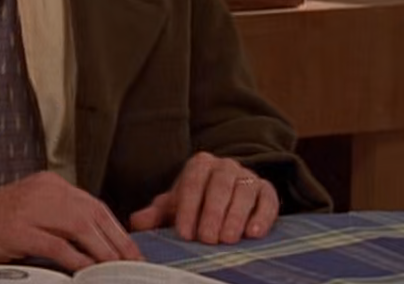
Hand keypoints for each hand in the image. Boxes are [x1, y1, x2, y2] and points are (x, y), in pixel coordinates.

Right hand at [0, 171, 141, 271]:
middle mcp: (42, 190)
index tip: (131, 253)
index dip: (117, 232)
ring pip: (81, 228)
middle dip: (117, 245)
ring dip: (103, 254)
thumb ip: (58, 222)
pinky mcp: (17, 228)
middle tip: (130, 267)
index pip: (94, 206)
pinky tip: (86, 273)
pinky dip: (77, 261)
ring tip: (114, 272)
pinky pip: (57, 246)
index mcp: (48, 184)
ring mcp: (30, 207)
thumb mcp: (28, 214)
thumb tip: (93, 245)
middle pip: (93, 216)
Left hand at [128, 152, 277, 243]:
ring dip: (235, 217)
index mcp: (200, 165)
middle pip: (219, 187)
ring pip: (243, 194)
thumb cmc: (197, 202)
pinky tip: (253, 233)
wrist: (228, 194)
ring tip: (227, 239)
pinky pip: (267, 201)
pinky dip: (262, 217)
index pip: (192, 183)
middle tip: (207, 239)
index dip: (187, 209)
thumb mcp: (176, 205)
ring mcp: (248, 177)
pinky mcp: (267, 190)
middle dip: (212, 214)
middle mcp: (225, 166)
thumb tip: (137, 222)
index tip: (184, 233)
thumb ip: (156, 213)